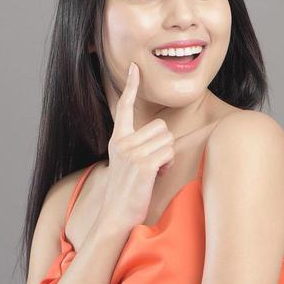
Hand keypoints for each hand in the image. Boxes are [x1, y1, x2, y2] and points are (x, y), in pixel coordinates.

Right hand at [97, 61, 175, 235]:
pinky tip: (156, 177)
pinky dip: (167, 165)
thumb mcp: (127, 163)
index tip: (134, 67)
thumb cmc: (127, 192)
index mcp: (118, 139)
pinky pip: (168, 153)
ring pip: (168, 140)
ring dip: (167, 157)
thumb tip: (161, 137)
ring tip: (154, 172)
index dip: (131, 86)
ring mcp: (131, 153)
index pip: (124, 107)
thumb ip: (138, 147)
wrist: (115, 216)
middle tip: (154, 164)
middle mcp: (122, 142)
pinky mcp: (143, 164)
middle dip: (164, 145)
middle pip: (161, 127)